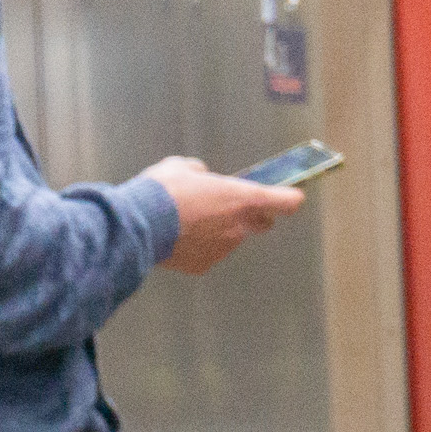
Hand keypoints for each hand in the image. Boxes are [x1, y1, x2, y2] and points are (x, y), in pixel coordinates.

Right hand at [140, 156, 301, 273]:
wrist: (138, 224)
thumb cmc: (163, 191)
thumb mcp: (183, 167)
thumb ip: (201, 172)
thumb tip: (201, 177)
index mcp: (242, 198)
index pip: (285, 201)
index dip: (290, 197)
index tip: (292, 195)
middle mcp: (239, 227)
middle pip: (262, 223)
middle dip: (254, 215)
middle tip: (231, 206)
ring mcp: (222, 249)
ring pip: (231, 238)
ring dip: (219, 230)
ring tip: (189, 220)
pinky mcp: (204, 265)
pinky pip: (208, 252)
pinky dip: (199, 246)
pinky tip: (178, 236)